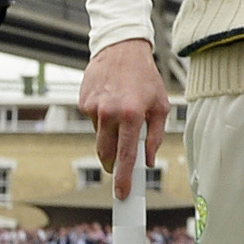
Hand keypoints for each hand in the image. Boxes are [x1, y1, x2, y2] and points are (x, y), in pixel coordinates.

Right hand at [82, 39, 170, 198]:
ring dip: (110, 136)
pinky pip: (93, 122)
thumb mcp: (160, 105)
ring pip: (99, 138)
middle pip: (106, 153)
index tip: (122, 194)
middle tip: (121, 165)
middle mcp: (108, 113)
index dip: (124, 178)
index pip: (126, 155)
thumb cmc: (145, 77)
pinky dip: (102, 120)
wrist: (121, 49)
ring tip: (122, 115)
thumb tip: (148, 161)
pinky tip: (111, 103)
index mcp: (130, 115)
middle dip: (114, 164)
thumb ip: (155, 135)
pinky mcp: (83, 103)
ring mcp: (93, 108)